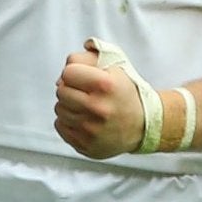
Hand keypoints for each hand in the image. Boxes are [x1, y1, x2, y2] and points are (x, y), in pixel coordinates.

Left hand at [53, 43, 144, 158]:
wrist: (143, 126)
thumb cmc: (125, 93)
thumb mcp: (115, 67)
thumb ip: (90, 56)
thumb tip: (68, 63)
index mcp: (106, 85)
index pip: (68, 72)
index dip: (74, 72)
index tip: (84, 77)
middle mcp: (98, 108)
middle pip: (61, 91)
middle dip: (70, 89)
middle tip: (85, 93)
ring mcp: (90, 129)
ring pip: (59, 109)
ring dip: (69, 106)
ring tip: (87, 107)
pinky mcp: (85, 144)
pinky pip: (60, 126)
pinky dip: (68, 122)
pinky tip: (84, 120)